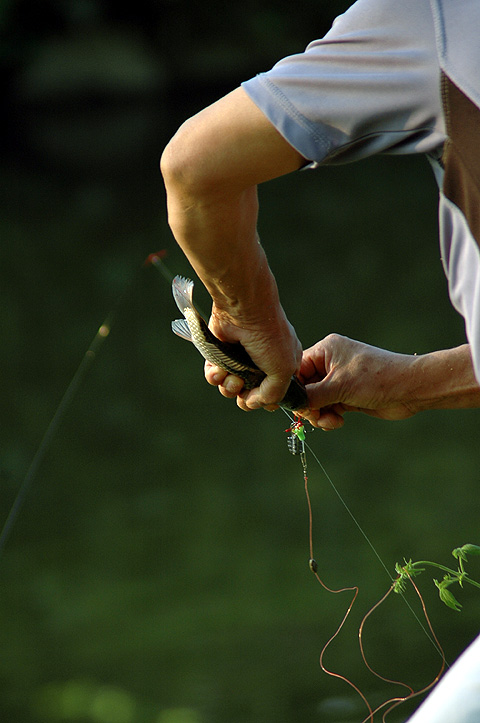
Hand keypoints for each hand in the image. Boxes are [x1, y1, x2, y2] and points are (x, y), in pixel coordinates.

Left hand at [204, 300, 301, 410]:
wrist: (243, 310)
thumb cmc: (269, 336)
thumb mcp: (284, 371)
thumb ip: (274, 394)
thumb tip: (254, 403)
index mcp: (283, 365)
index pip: (274, 393)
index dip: (266, 401)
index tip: (263, 401)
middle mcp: (262, 363)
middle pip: (250, 393)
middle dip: (245, 396)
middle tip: (243, 389)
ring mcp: (240, 358)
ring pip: (231, 386)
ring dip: (229, 387)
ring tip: (231, 377)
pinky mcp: (221, 353)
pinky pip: (215, 375)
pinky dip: (215, 377)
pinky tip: (218, 371)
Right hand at [297, 334, 423, 428]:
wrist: (410, 389)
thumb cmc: (376, 379)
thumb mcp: (339, 386)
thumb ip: (312, 396)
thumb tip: (293, 404)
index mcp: (326, 350)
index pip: (298, 370)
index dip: (295, 390)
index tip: (298, 407)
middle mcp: (331, 363)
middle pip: (306, 387)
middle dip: (310, 405)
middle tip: (317, 417)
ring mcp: (339, 380)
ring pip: (316, 400)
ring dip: (320, 414)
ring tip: (331, 422)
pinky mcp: (348, 394)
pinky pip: (328, 407)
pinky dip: (329, 417)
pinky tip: (338, 422)